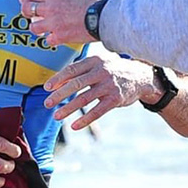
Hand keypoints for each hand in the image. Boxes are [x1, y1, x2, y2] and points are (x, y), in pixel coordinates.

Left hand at [18, 0, 99, 45]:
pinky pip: (48, 40)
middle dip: (26, 11)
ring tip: (40, 28)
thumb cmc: (94, 4)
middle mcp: (51, 9)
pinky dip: (51, 40)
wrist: (103, 18)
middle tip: (29, 13)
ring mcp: (54, 24)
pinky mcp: (59, 37)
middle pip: (27, 9)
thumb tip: (58, 0)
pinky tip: (55, 38)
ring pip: (33, 27)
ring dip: (35, 27)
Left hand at [43, 54, 159, 128]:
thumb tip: (57, 82)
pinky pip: (97, 111)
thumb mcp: (98, 64)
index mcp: (94, 60)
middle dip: (59, 95)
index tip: (46, 88)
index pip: (72, 69)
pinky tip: (74, 126)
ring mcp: (109, 85)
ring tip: (57, 116)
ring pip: (84, 98)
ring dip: (68, 109)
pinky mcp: (115, 99)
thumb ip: (80, 71)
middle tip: (47, 104)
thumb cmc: (113, 70)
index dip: (58, 79)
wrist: (141, 76)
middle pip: (76, 84)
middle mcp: (101, 71)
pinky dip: (85, 120)